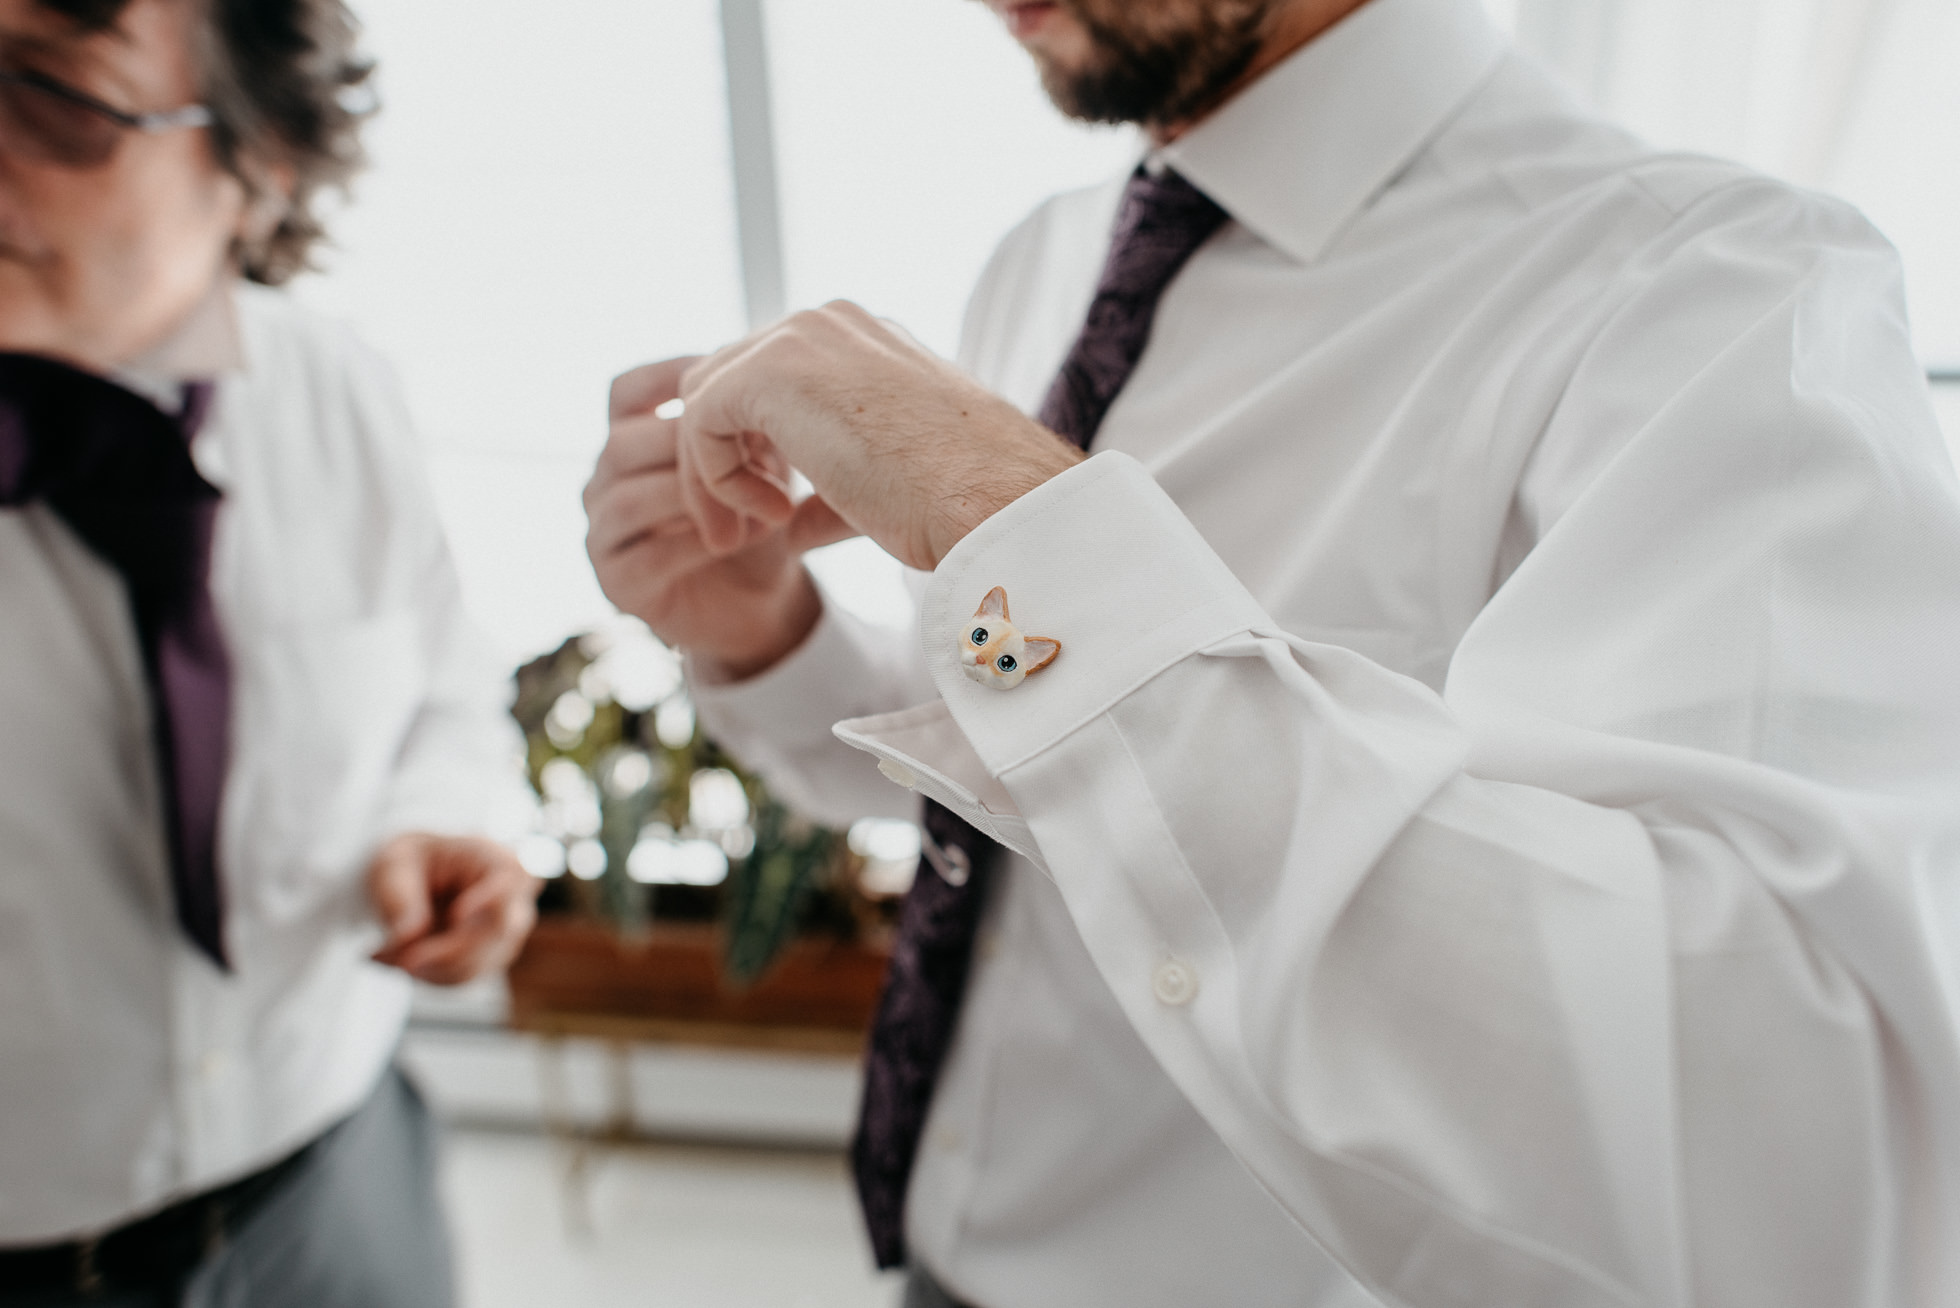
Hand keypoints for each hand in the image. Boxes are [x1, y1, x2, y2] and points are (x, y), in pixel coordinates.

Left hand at [367, 833, 539, 985]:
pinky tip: (393, 957)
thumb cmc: (411, 861)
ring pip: (471, 965)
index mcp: (500, 862)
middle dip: (437, 951)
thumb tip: (408, 938)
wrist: (414, 878)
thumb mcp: (395, 865)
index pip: (511, 885)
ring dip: (422, 966)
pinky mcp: (487, 962)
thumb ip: (400, 898)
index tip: (456, 914)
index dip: (490, 902)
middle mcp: (514, 903)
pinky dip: (421, 973)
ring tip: (381, 952)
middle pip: (490, 936)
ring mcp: (505, 938)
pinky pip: (457, 978)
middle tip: (390, 954)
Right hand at [584, 356, 849, 676]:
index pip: (625, 391)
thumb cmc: (760, 520)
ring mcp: (602, 533)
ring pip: (629, 496)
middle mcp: (604, 481)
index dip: (668, 378)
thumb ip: (751, 419)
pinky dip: (698, 543)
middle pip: (623, 441)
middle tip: (759, 459)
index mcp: (631, 440)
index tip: (725, 377)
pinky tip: (744, 542)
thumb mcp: (763, 459)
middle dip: (692, 447)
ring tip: (761, 509)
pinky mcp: (617, 584)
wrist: (764, 604)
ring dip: (697, 498)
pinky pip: (646, 551)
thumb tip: (767, 370)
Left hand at [674, 302, 1082, 571]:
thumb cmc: (960, 499)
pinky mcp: (774, 370)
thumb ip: (826, 492)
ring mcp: (801, 337)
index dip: (754, 451)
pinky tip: (772, 515)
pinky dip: (716, 478)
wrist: (992, 497)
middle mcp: (828, 325)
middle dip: (722, 460)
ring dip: (712, 475)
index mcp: (860, 341)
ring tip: (748, 533)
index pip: (767, 381)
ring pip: (704, 397)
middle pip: (725, 380)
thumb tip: (791, 527)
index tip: (774, 516)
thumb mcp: (881, 485)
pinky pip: (700, 421)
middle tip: (740, 532)